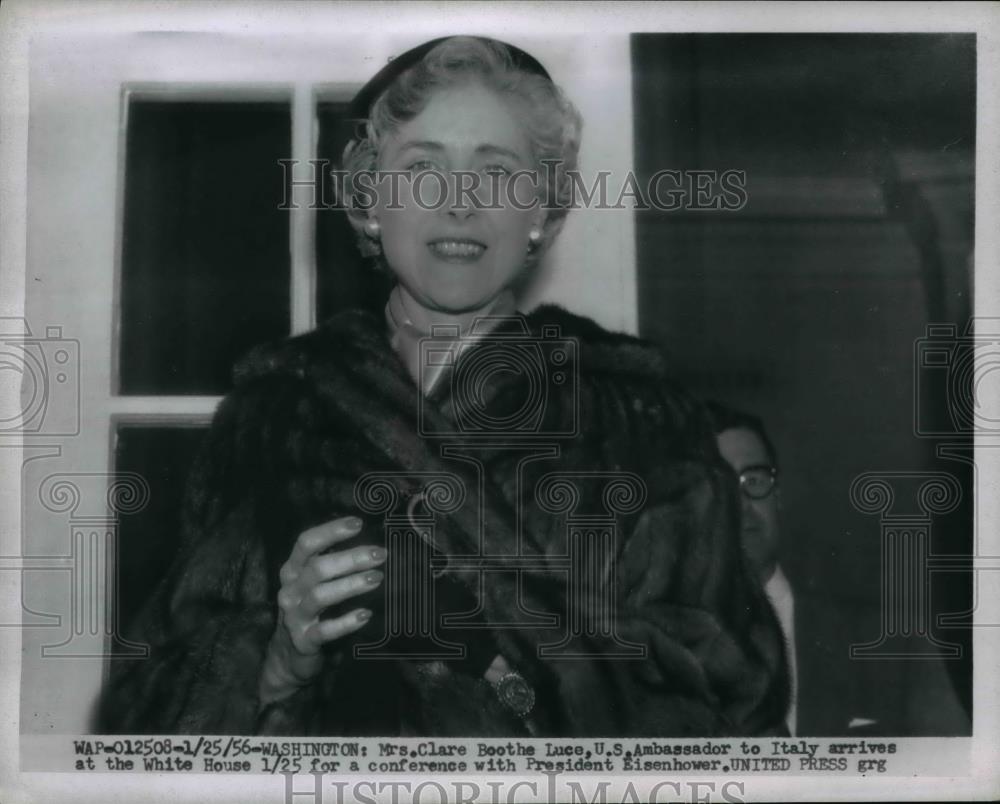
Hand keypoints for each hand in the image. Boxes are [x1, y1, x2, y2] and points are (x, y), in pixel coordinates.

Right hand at [258, 515, 385, 706]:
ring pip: (320, 596)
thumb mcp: (314, 584)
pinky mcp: (303, 641)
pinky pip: (325, 631)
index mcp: (292, 571)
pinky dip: (346, 622)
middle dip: (351, 558)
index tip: (358, 523)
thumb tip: (369, 544)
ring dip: (351, 585)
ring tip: (377, 578)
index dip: (331, 531)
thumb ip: (333, 564)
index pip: (306, 543)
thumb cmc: (311, 611)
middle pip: (318, 568)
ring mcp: (294, 616)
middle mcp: (290, 590)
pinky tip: (366, 614)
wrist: (289, 656)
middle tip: (380, 554)